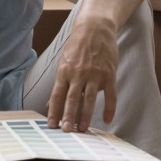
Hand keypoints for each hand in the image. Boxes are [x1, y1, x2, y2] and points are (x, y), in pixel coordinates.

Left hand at [46, 17, 117, 132]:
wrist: (96, 28)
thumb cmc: (77, 46)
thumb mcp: (63, 61)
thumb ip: (59, 83)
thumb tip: (49, 103)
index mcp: (64, 71)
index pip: (57, 95)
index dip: (53, 111)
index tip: (51, 125)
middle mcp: (78, 73)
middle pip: (72, 99)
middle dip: (68, 117)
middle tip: (66, 131)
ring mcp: (95, 74)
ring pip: (90, 99)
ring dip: (86, 116)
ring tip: (83, 130)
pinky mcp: (109, 74)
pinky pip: (111, 95)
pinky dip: (109, 108)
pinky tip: (107, 120)